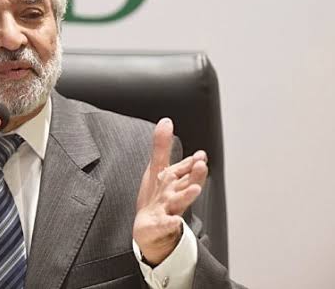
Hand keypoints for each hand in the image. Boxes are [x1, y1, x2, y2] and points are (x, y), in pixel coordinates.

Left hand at [133, 118, 207, 265]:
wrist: (151, 231)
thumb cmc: (158, 198)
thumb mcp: (158, 169)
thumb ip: (162, 146)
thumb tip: (166, 121)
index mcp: (175, 181)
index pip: (186, 169)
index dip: (193, 162)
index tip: (200, 155)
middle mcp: (175, 195)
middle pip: (187, 184)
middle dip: (195, 175)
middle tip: (201, 164)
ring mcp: (168, 211)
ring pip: (179, 203)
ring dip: (187, 195)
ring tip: (195, 189)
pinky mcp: (159, 225)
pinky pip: (164, 225)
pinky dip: (169, 224)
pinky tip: (173, 221)